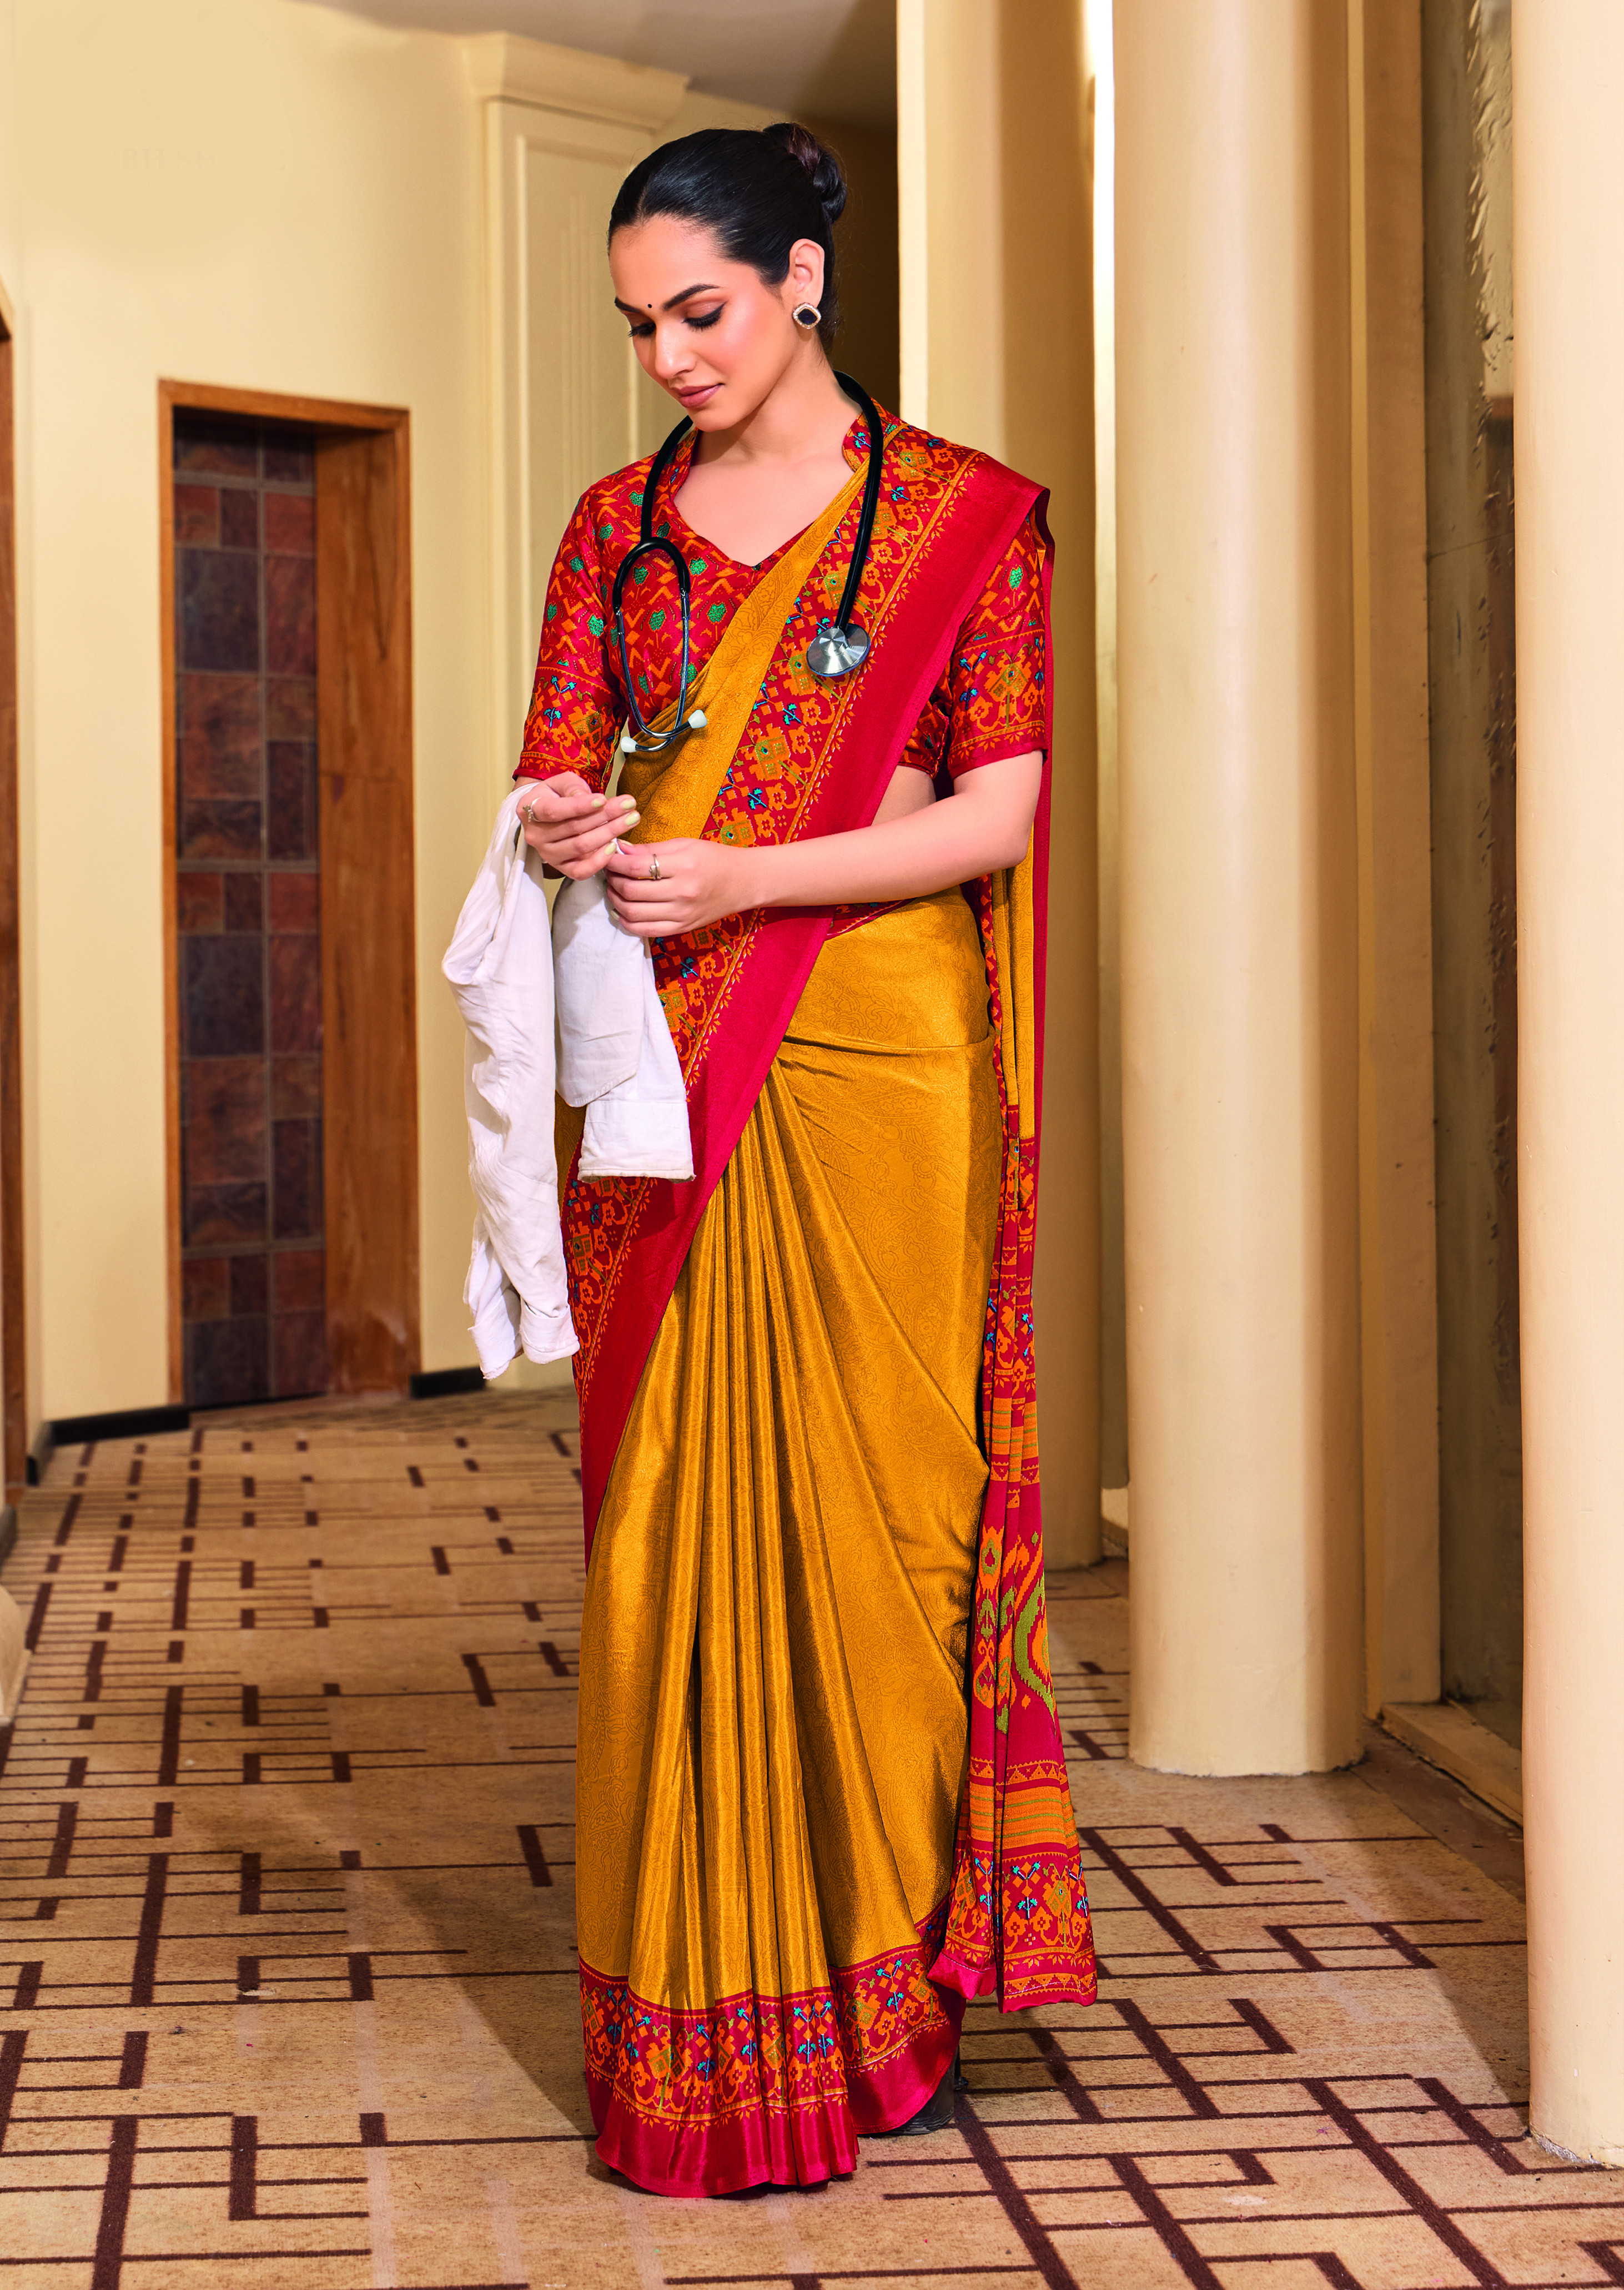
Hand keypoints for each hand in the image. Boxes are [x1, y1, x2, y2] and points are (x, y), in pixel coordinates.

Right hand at [517, 772, 638, 878]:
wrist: (549, 814)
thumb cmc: (557, 795)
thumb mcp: (562, 782)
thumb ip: (573, 788)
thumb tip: (586, 799)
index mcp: (530, 809)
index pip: (554, 811)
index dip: (579, 807)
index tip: (603, 799)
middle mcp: (536, 835)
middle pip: (574, 828)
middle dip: (605, 816)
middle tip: (629, 806)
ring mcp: (548, 854)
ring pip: (581, 847)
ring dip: (609, 833)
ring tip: (630, 819)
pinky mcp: (562, 868)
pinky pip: (581, 871)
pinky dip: (599, 861)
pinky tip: (615, 845)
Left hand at [603, 836, 755, 938]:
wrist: (745, 883)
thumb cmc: (715, 858)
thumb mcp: (685, 844)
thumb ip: (651, 849)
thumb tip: (620, 849)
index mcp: (684, 866)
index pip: (636, 867)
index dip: (614, 862)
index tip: (608, 855)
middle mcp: (683, 893)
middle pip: (631, 892)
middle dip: (612, 880)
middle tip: (608, 871)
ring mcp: (682, 914)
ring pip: (633, 913)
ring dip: (615, 901)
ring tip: (614, 889)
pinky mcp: (682, 928)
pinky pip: (645, 931)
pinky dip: (627, 922)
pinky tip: (622, 910)